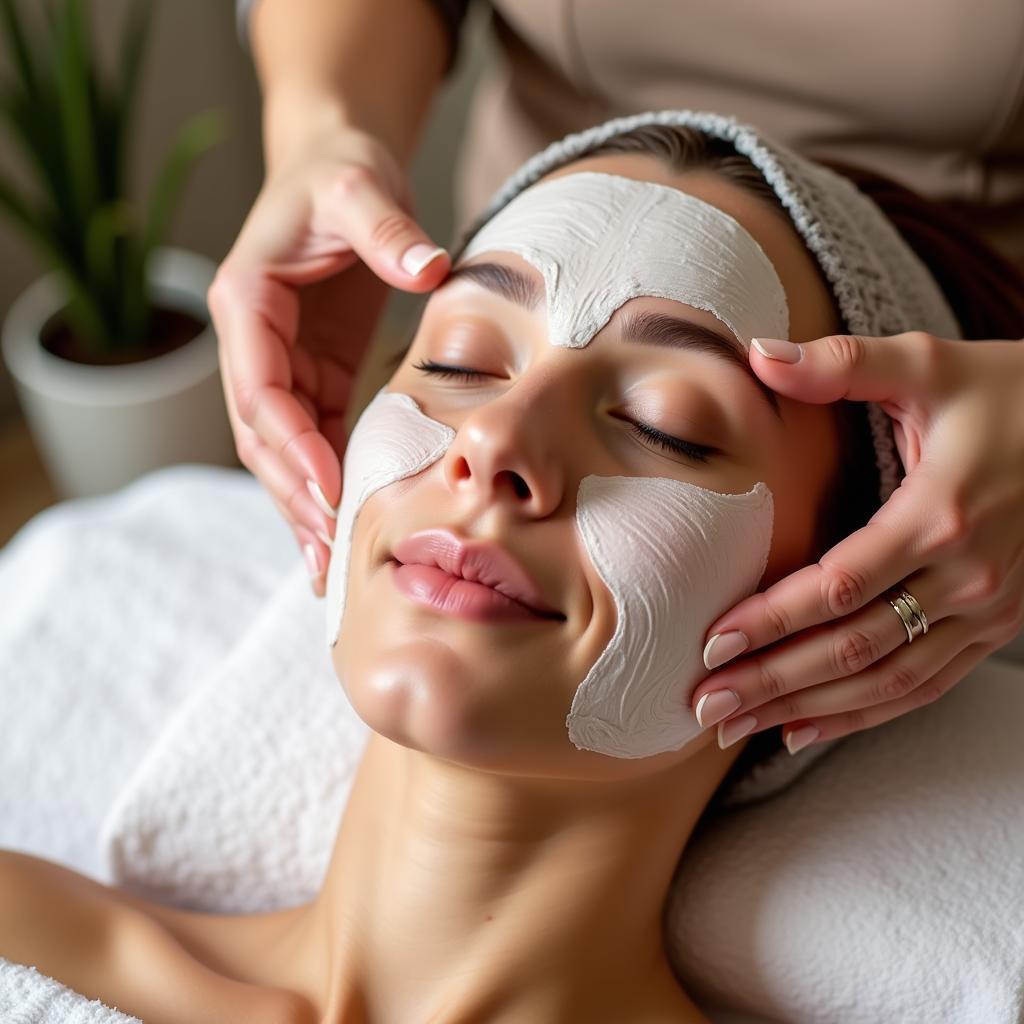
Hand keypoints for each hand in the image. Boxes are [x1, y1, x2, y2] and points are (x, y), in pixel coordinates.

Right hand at [207, 125, 449, 595]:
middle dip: (294, 493)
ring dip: (303, 505)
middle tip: (330, 550)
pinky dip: (324, 484)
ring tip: (329, 565)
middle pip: (262, 435)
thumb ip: (389, 230)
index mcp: (246, 302)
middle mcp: (253, 342)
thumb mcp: (361, 188)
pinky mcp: (313, 375)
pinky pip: (313, 439)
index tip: (326, 490)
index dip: (289, 444)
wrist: (338, 170)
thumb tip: (431, 269)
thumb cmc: (342, 174)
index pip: (257, 388)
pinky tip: (341, 527)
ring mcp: (281, 364)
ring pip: (283, 450)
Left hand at [688, 331, 1023, 754]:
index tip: (711, 643)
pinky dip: (864, 714)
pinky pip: (925, 686)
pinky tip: (805, 728)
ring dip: (806, 709)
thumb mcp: (930, 364)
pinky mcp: (996, 627)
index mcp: (941, 513)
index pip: (838, 585)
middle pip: (853, 646)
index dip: (772, 619)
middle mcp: (967, 576)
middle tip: (704, 704)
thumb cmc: (1009, 392)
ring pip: (885, 680)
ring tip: (735, 728)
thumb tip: (757, 352)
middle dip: (772, 680)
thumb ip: (843, 362)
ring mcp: (987, 611)